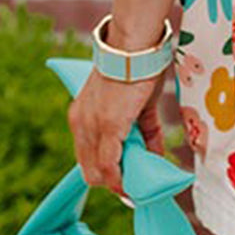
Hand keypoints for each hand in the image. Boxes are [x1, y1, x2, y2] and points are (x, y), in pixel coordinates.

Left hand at [67, 62, 167, 198]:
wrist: (134, 47)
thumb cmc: (138, 68)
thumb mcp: (137, 104)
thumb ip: (143, 131)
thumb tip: (154, 156)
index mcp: (82, 116)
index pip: (87, 156)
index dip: (105, 172)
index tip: (124, 179)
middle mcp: (80, 124)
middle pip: (88, 170)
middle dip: (111, 182)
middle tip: (133, 185)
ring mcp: (92, 126)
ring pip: (96, 172)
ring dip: (117, 183)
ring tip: (137, 188)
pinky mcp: (108, 127)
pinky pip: (110, 165)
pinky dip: (121, 179)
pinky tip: (133, 185)